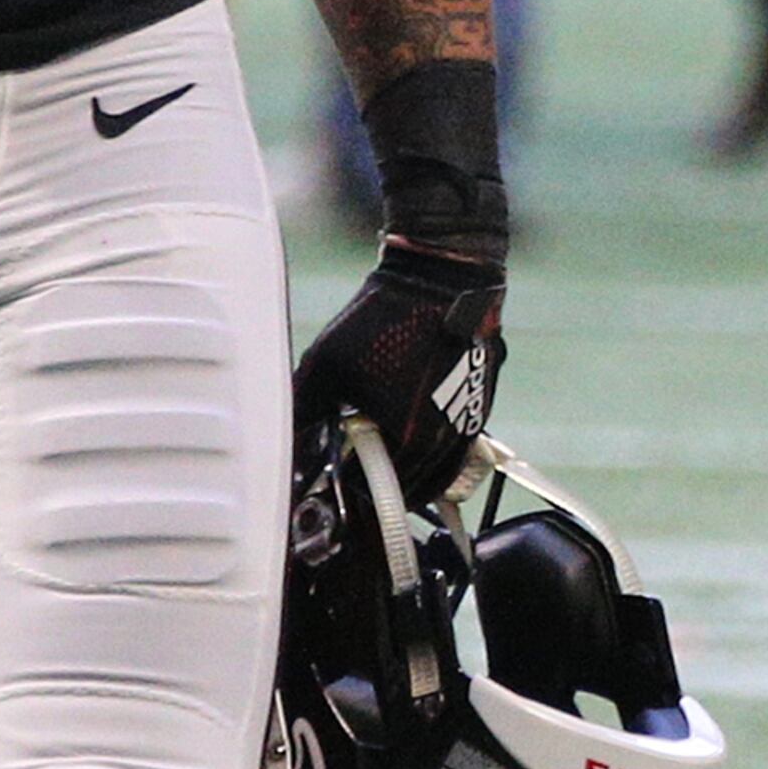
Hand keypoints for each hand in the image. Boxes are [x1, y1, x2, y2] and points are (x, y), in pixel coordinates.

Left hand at [295, 242, 502, 500]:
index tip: (336, 485)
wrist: (440, 276)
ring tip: (386, 466)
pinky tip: (415, 436)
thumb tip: (284, 434)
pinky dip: (438, 453)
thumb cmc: (385, 317)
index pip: (380, 492)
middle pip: (416, 490)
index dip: (353, 492)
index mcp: (413, 440)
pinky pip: (461, 446)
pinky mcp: (483, 399)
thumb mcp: (329, 365)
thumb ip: (305, 408)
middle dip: (385, 488)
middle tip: (358, 478)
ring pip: (444, 473)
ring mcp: (472, 420)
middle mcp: (449, 439)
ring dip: (416, 477)